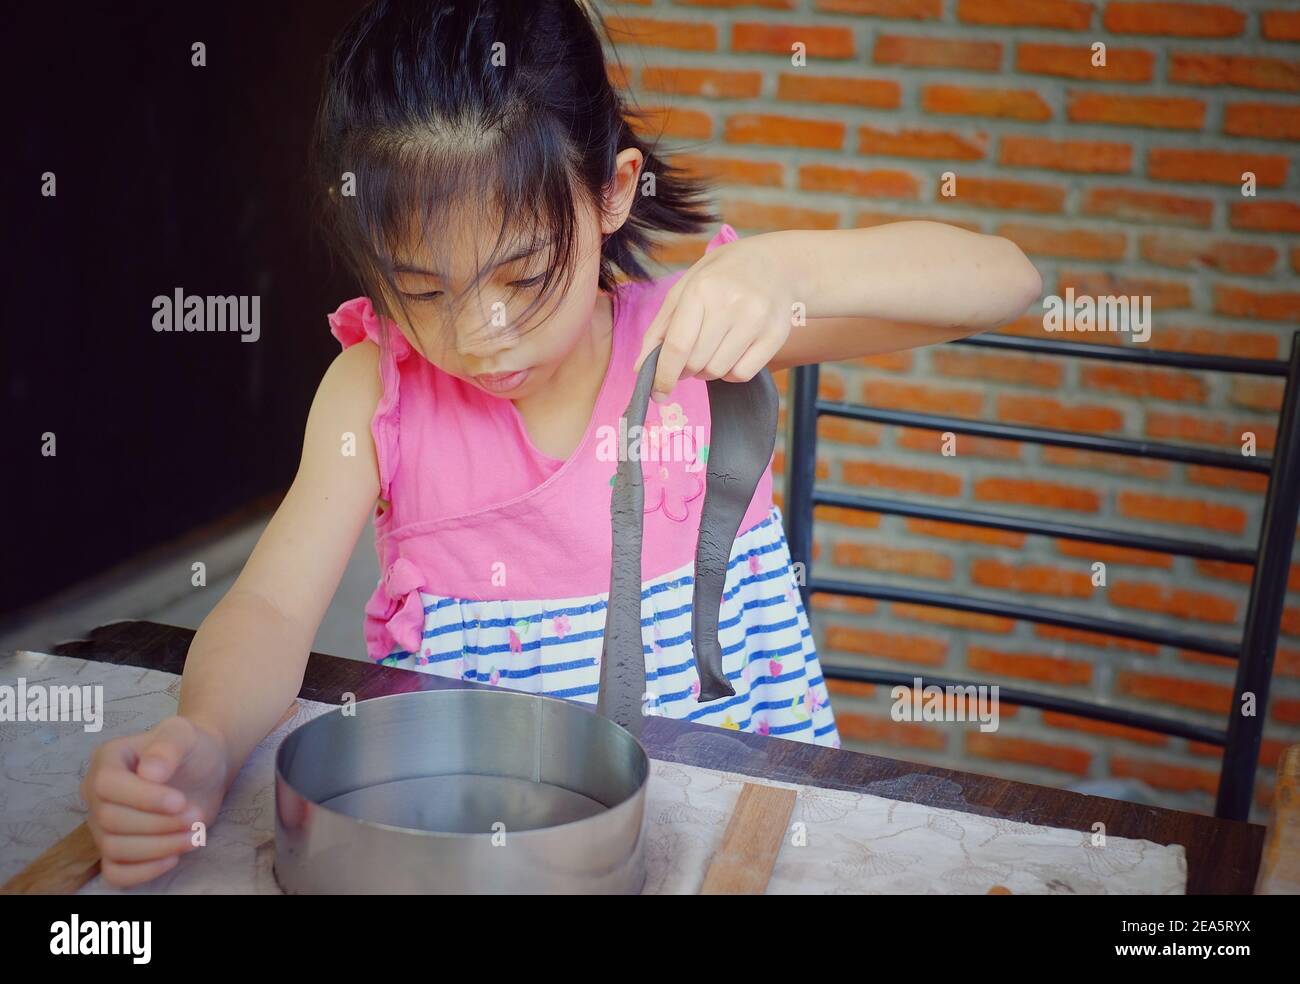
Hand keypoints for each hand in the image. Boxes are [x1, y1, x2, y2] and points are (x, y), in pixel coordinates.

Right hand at [81, 715, 230, 886]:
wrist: (204, 767)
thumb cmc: (191, 747)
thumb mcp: (184, 734)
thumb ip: (167, 746)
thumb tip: (149, 773)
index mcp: (107, 760)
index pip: (107, 786)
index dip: (143, 799)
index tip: (180, 801)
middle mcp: (96, 794)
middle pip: (111, 821)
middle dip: (159, 824)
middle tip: (196, 817)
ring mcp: (103, 825)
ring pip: (115, 849)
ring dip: (159, 847)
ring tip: (195, 835)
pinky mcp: (117, 849)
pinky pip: (115, 872)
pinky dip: (142, 872)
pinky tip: (173, 858)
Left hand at [633, 233, 793, 401]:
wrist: (774, 263)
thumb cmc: (721, 277)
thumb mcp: (684, 289)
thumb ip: (661, 329)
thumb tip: (641, 368)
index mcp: (702, 290)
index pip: (677, 346)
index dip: (663, 375)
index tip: (657, 393)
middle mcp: (731, 304)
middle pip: (696, 363)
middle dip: (686, 369)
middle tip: (690, 356)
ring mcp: (757, 320)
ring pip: (718, 371)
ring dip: (707, 371)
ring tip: (712, 349)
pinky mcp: (775, 336)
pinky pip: (742, 374)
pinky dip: (730, 373)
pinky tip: (730, 354)